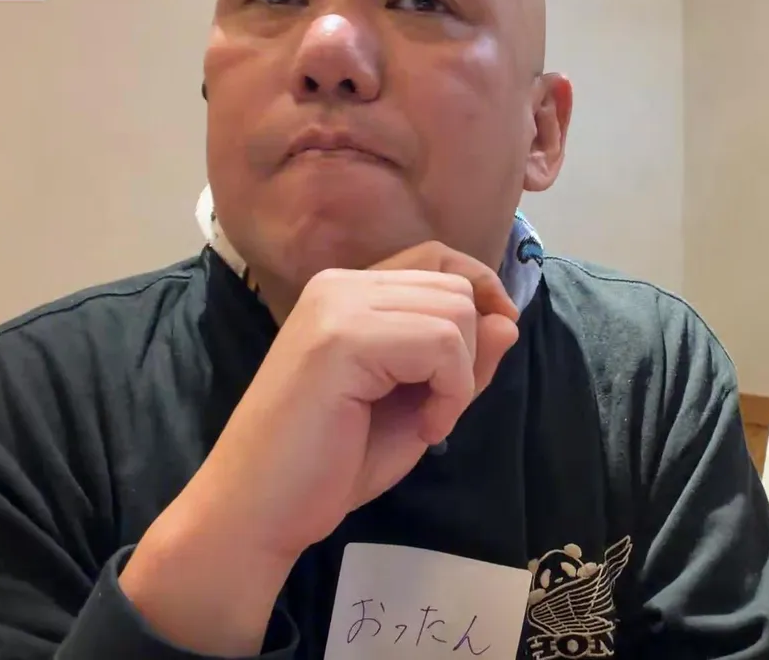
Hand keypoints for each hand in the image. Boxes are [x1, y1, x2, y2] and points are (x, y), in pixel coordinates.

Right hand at [119, 241, 519, 654]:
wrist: (260, 510)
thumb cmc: (331, 465)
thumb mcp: (417, 404)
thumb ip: (460, 361)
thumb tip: (508, 318)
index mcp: (348, 292)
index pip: (438, 258)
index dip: (479, 293)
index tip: (492, 345)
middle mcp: (340, 284)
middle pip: (455, 288)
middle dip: (469, 353)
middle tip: (435, 410)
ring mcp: (337, 305)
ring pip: (455, 313)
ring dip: (459, 378)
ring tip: (426, 420)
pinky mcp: (342, 337)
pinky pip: (441, 345)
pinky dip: (451, 393)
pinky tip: (424, 429)